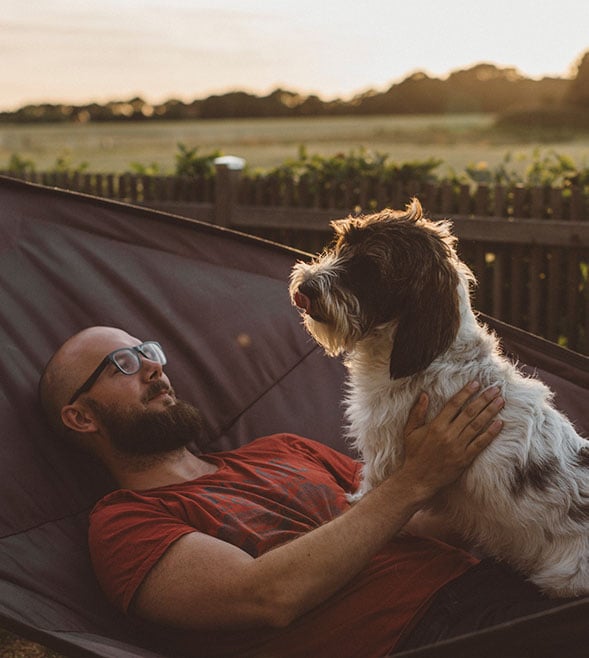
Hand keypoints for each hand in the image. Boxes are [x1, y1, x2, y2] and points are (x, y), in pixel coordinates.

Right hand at [399, 381, 503, 495]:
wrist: (418, 479)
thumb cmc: (413, 453)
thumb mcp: (410, 431)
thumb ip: (417, 412)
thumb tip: (424, 394)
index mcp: (436, 425)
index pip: (454, 404)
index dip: (466, 393)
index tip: (476, 383)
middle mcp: (449, 434)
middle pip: (470, 412)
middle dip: (483, 398)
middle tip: (495, 388)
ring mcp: (458, 446)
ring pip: (478, 425)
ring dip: (490, 412)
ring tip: (500, 401)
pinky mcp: (465, 458)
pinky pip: (481, 443)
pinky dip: (491, 433)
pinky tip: (500, 423)